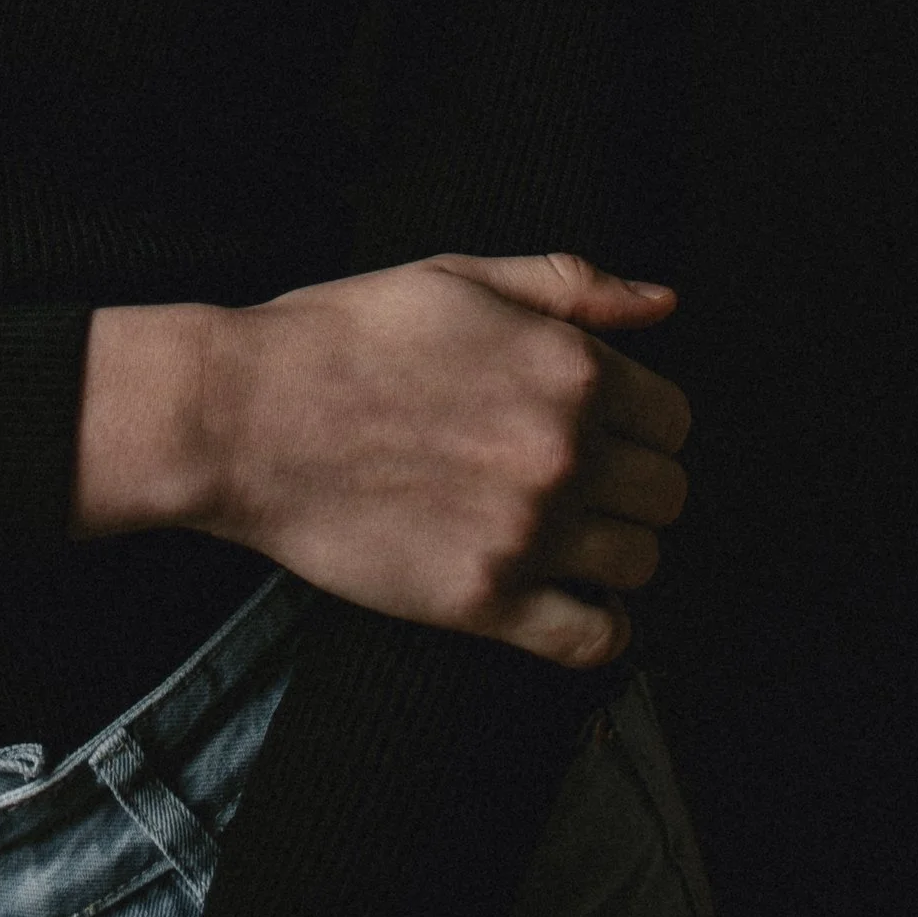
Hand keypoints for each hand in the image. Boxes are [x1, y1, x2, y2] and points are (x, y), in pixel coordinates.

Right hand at [73, 254, 690, 667]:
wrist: (244, 416)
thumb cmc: (344, 336)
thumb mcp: (459, 277)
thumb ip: (572, 285)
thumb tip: (665, 303)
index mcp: (569, 368)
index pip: (673, 418)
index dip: (641, 424)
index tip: (602, 432)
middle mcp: (564, 452)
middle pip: (667, 495)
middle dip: (632, 487)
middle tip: (579, 484)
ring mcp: (529, 532)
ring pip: (640, 564)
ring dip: (611, 552)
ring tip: (562, 537)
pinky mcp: (485, 599)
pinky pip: (593, 639)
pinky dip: (599, 629)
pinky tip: (570, 604)